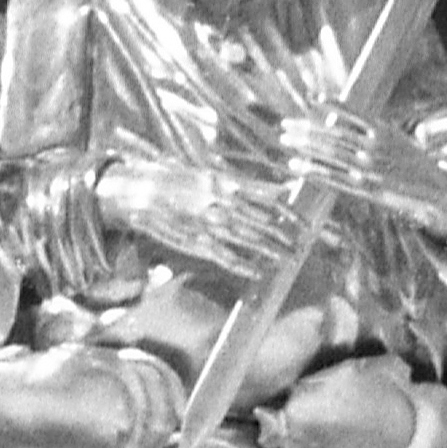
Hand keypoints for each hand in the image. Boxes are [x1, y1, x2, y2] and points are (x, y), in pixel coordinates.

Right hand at [95, 153, 302, 279]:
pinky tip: (258, 272)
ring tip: (288, 258)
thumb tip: (280, 190)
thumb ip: (246, 185)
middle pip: (259, 222)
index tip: (304, 221)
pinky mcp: (195, 243)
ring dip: (268, 251)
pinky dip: (242, 265)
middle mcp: (218, 204)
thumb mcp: (214, 175)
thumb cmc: (181, 181)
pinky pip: (223, 257)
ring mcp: (207, 225)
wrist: (142, 194)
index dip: (286, 212)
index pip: (265, 200)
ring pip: (245, 241)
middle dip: (283, 234)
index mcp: (225, 183)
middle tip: (304, 242)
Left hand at [284, 103, 446, 241]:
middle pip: (333, 134)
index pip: (350, 113)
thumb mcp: (394, 136)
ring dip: (305, 146)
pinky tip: (297, 165)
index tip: (311, 99)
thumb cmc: (410, 159)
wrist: (433, 187)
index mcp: (382, 129)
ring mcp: (367, 167)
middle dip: (306, 129)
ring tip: (285, 140)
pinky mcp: (363, 187)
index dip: (329, 105)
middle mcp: (373, 146)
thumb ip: (368, 128)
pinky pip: (333, 177)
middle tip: (285, 125)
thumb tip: (335, 119)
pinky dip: (312, 170)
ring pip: (329, 154)